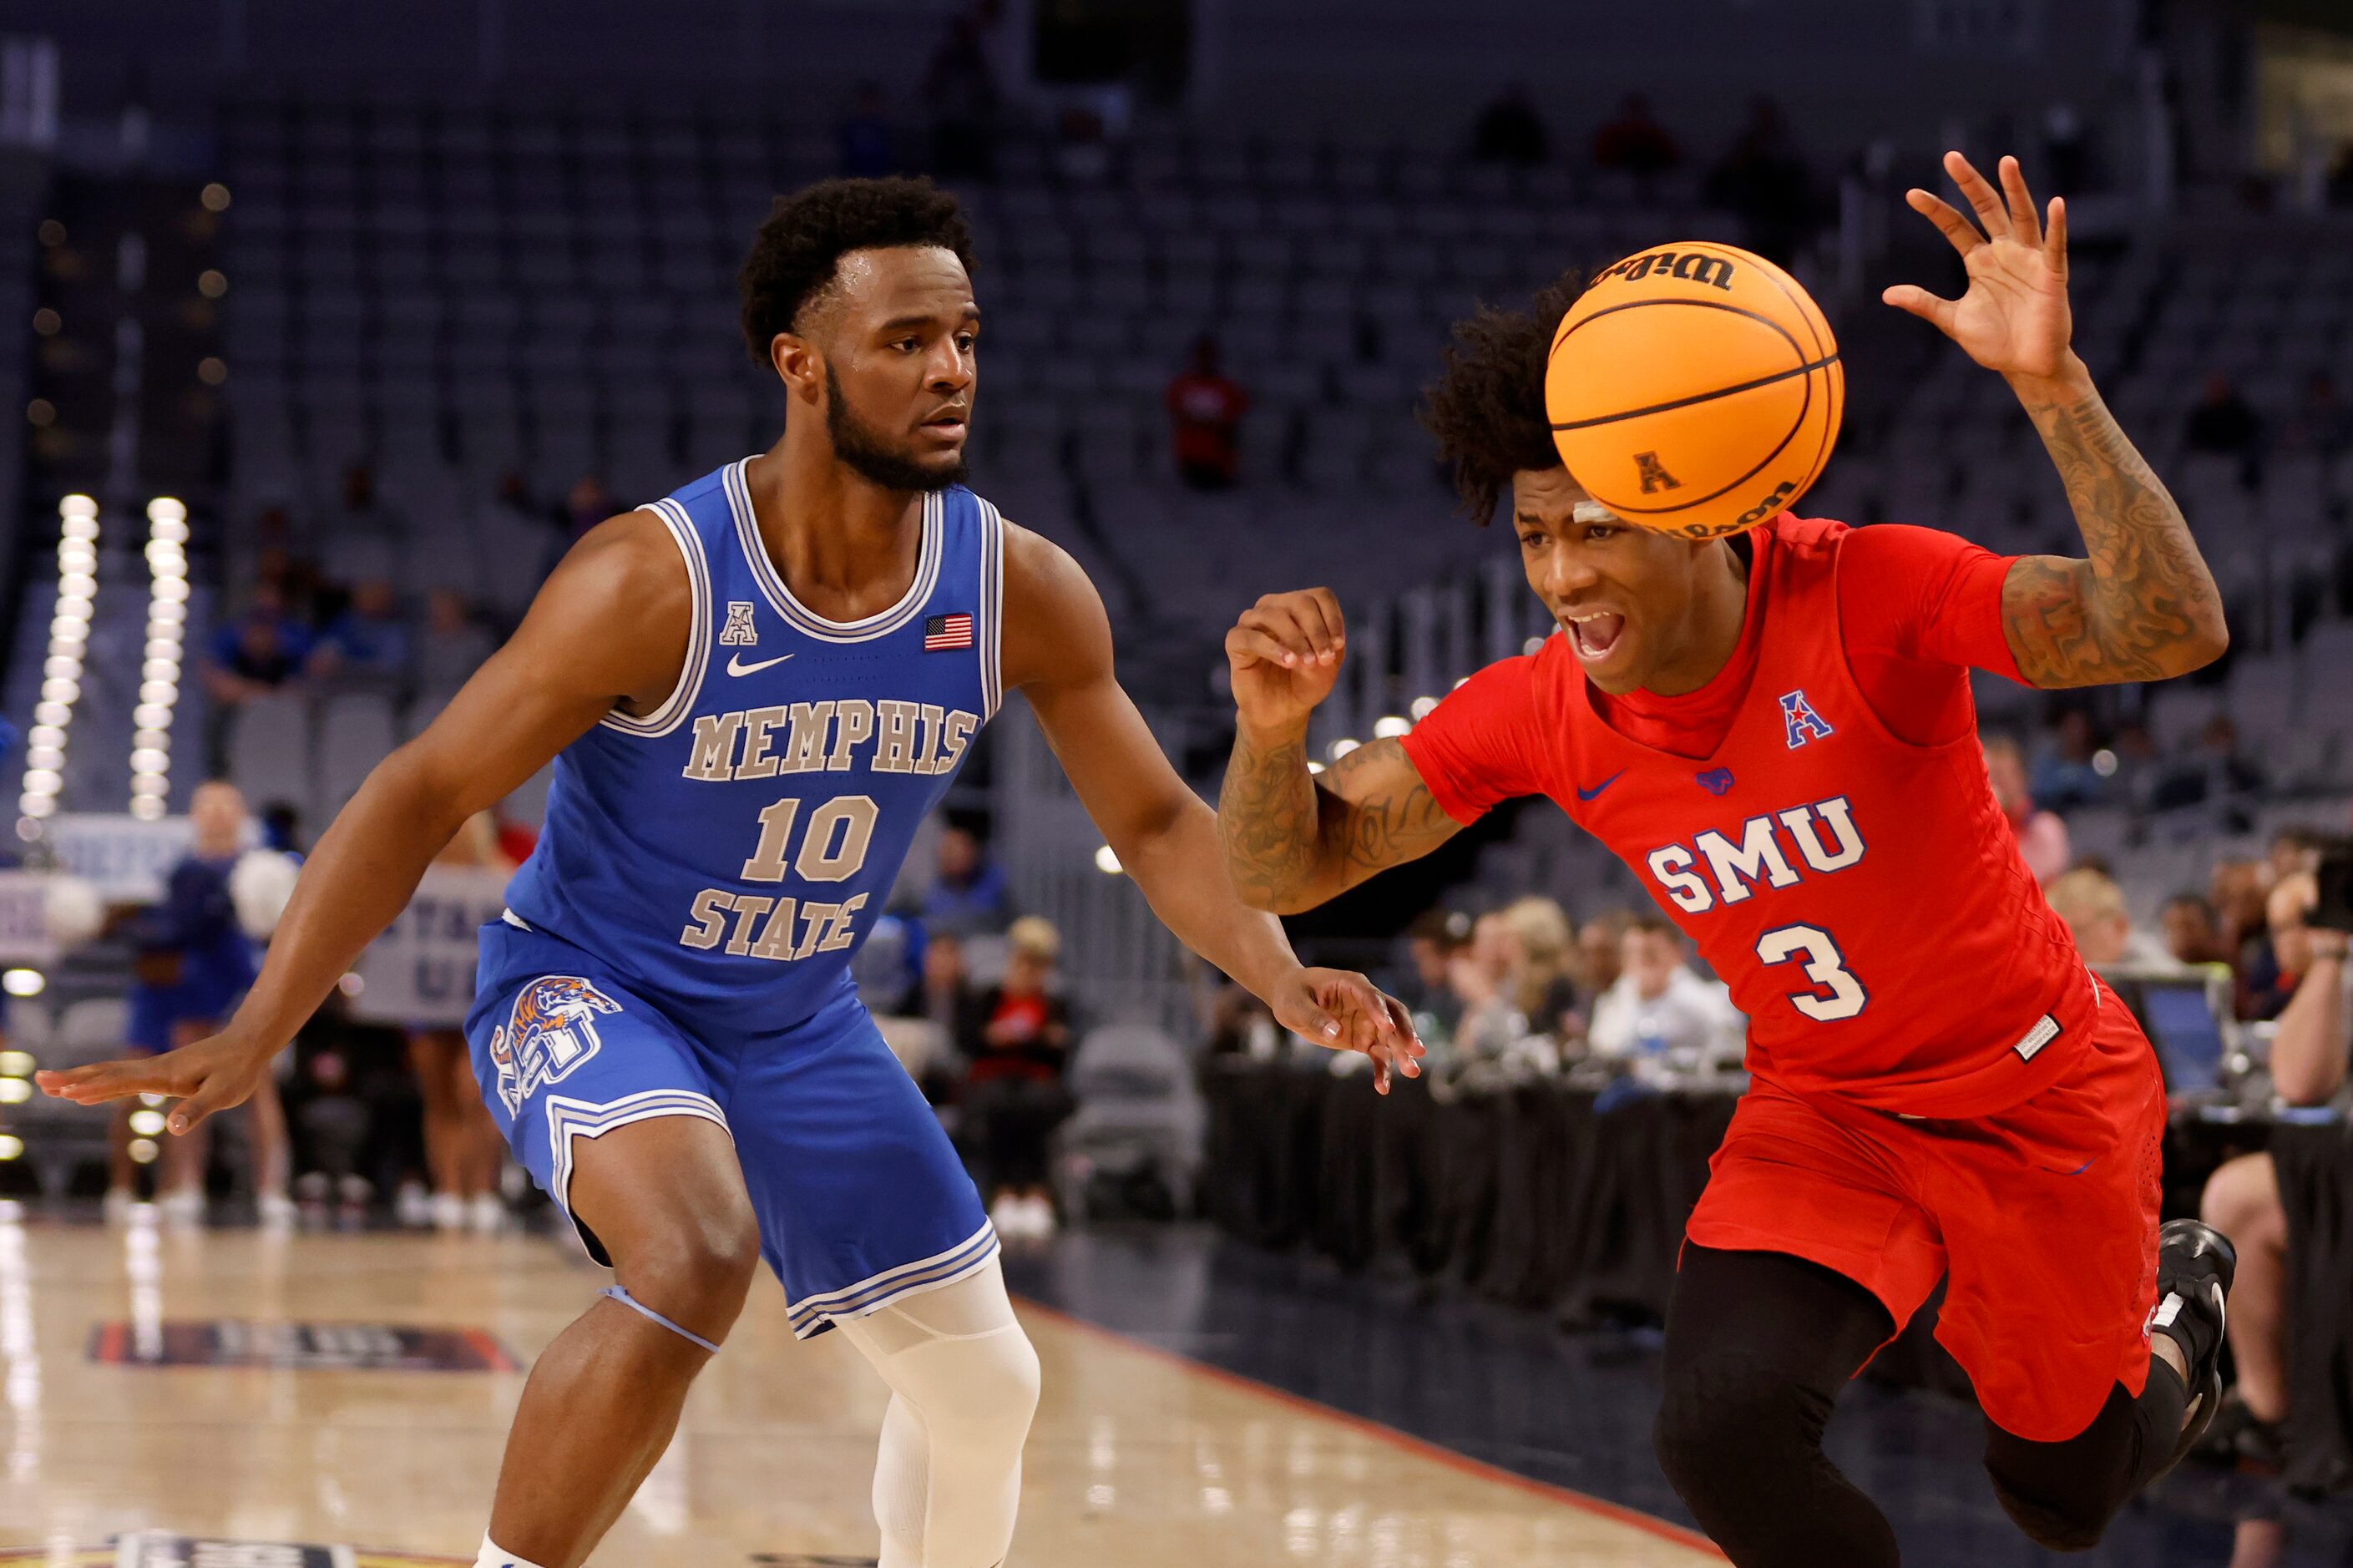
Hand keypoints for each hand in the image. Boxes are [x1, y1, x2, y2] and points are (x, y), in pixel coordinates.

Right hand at [36, 1032, 273, 1134]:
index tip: (66, 1092)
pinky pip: (123, 1076)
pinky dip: (101, 1080)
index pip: (123, 1082)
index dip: (95, 1088)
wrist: (249, 1043)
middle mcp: (155, 1069)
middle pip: (107, 1072)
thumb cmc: (239, 1070)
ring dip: (81, 1077)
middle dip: (74, 1078)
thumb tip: (173, 1129)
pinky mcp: (161, 1071)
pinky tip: (88, 1089)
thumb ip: (197, 1110)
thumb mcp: (224, 1094)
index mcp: (166, 1075)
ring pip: (111, 1072)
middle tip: (41, 1081)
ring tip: (51, 1083)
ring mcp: (156, 1068)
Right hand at [1226, 589, 1346, 734]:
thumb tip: (1321, 637)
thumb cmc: (1305, 682)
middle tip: (1325, 658)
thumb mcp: (1327, 664)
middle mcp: (1274, 607)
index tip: (1339, 645)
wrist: (1282, 711)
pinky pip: (1251, 637)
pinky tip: (1288, 662)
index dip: (1333, 618)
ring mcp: (1252, 621)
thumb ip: (1329, 645)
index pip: (1319, 596)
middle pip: (1300, 602)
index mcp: (1298, 607)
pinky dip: (1273, 648)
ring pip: (1274, 615)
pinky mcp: (1235, 641)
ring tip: (1308, 662)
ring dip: (1296, 639)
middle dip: (1317, 630)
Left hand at [1266, 965, 1424, 1093]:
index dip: (1380, 1011)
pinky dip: (1382, 1070)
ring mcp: (1367, 1020)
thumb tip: (1336, 1034)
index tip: (1388, 1029)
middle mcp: (1366, 1001)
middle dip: (1405, 1033)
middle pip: (1393, 1015)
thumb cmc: (1292, 994)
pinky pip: (1378, 1055)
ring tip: (1413, 1072)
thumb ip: (1315, 1018)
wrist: (1291, 999)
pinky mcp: (1363, 1038)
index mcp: (1351, 984)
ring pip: (1392, 1038)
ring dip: (1402, 1054)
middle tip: (1417, 1051)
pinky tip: (1382, 1088)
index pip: (1371, 995)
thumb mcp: (1295, 1005)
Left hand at [1884, 152, 2074, 384]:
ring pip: (2023, 217)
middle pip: (1987, 210)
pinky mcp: (2052, 276)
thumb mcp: (1953, 321)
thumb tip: (1887, 294)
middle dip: (1971, 185)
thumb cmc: (1994, 343)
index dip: (1936, 211)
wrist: (2025, 367)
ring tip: (2006, 162)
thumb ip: (1924, 304)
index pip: (1955, 228)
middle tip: (1952, 158)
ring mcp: (2029, 261)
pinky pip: (2055, 247)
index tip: (1911, 194)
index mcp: (1980, 262)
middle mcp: (2005, 253)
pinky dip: (2057, 227)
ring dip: (2016, 190)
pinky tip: (2055, 203)